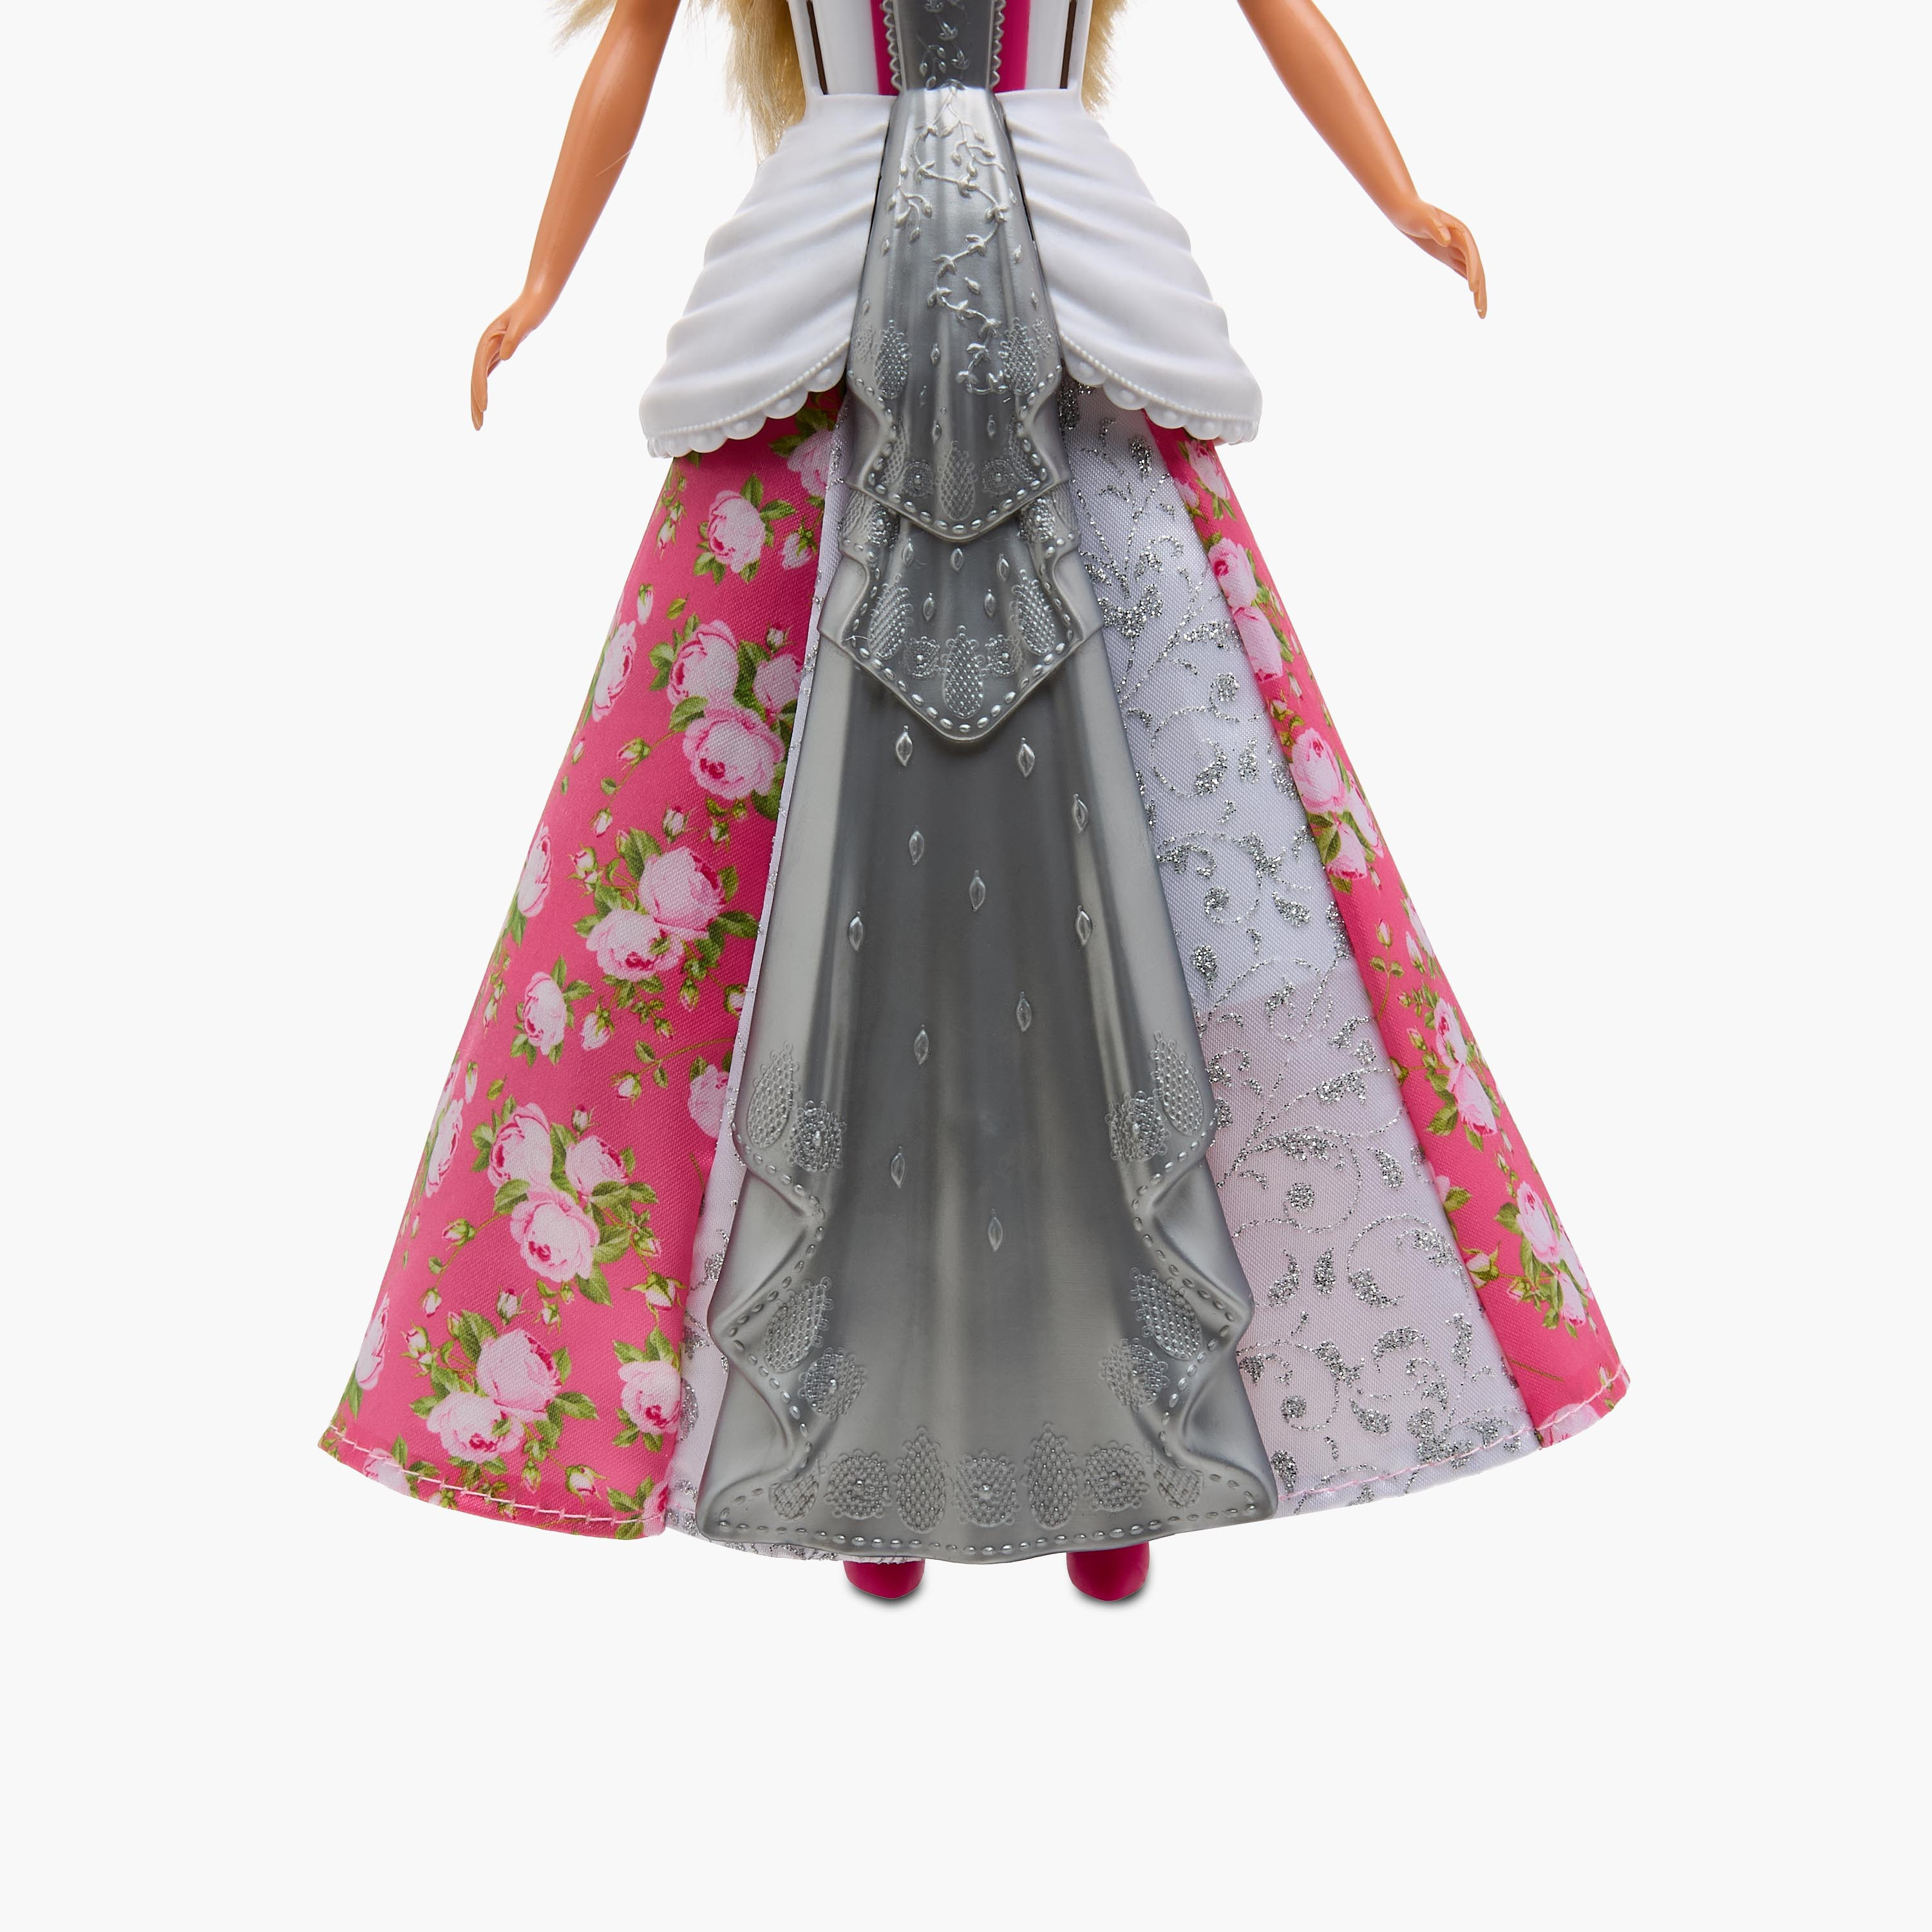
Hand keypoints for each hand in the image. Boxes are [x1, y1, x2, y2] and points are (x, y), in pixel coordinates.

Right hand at [470, 288, 553, 428]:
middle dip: (475, 403)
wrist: (534, 299)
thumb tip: (505, 357)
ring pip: (479, 379)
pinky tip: (483, 404)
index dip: (480, 390)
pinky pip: (486, 373)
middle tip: (478, 426)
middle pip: (476, 379)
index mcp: (489, 340)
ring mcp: (490, 349)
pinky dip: (483, 389)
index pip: (480, 370)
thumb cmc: (531, 310)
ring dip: (477, 400)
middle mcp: (485, 346)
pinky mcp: (497, 351)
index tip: (484, 408)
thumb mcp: (524, 324)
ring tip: (479, 422)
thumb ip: (513, 338)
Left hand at [1390, 201, 1486, 317]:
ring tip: (1481, 313)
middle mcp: (1463, 242)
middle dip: (1480, 290)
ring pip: (1472, 272)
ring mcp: (1457, 250)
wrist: (1406, 210)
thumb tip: (1447, 240)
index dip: (1473, 271)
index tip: (1472, 289)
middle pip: (1476, 267)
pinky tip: (1475, 299)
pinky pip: (1464, 271)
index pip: (1471, 254)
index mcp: (1461, 232)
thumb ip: (1436, 228)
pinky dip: (1470, 285)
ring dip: (1478, 292)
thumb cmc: (1414, 213)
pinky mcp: (1450, 256)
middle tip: (1481, 311)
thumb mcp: (1423, 219)